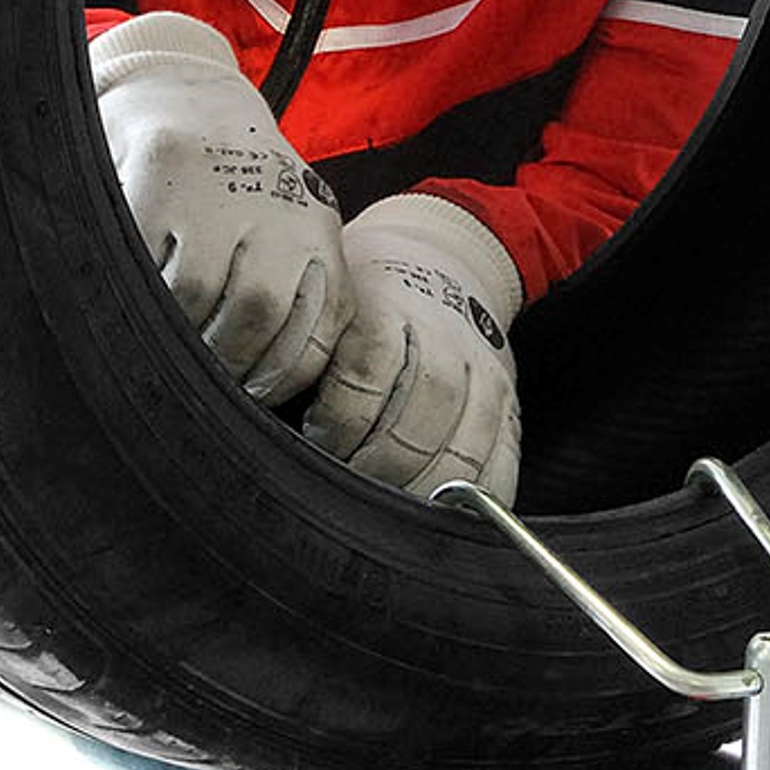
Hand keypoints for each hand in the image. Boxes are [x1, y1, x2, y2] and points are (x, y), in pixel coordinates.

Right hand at [89, 13, 351, 401]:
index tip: (251, 399)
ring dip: (176, 332)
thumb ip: (294, 294)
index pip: (317, 327)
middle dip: (224, 363)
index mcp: (317, 226)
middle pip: (257, 312)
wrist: (186, 91)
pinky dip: (137, 291)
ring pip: (195, 293)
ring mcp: (217, 183)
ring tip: (165, 344)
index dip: (281, 379)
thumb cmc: (237, 187)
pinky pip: (145, 258)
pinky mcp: (162, 169)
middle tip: (200, 382)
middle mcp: (277, 200)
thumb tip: (272, 399)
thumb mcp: (286, 227)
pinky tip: (135, 295)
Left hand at [303, 194, 523, 504]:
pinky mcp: (509, 402)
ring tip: (387, 504)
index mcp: (390, 306)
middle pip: (417, 421)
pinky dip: (478, 497)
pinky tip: (444, 511)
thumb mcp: (334, 293)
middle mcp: (445, 339)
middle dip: (375, 466)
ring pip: (463, 449)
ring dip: (420, 489)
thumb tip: (261, 405)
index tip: (316, 438)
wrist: (444, 258)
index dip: (338, 421)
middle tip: (346, 483)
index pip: (367, 373)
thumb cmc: (372, 289)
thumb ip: (310, 343)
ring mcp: (484, 373)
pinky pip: (503, 462)